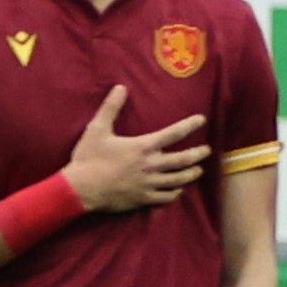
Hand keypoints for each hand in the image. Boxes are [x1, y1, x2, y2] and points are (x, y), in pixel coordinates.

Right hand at [62, 86, 209, 213]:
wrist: (80, 189)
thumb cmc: (88, 158)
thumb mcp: (97, 129)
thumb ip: (111, 108)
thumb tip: (120, 87)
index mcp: (143, 147)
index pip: (173, 134)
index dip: (189, 125)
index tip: (201, 120)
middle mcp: (151, 165)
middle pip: (183, 160)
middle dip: (198, 154)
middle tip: (206, 151)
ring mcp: (148, 184)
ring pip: (178, 180)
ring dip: (191, 173)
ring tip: (198, 170)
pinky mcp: (143, 199)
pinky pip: (166, 197)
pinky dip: (175, 193)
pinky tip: (178, 190)